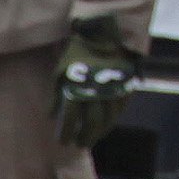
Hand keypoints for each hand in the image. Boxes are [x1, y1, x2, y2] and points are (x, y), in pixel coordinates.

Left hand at [52, 18, 137, 149]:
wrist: (104, 33)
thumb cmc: (77, 52)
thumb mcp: (60, 71)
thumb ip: (56, 95)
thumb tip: (51, 116)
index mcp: (77, 87)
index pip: (71, 118)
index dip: (67, 133)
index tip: (64, 142)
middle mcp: (96, 90)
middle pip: (92, 122)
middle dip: (85, 136)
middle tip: (79, 144)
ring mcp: (113, 89)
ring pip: (109, 119)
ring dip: (99, 132)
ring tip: (92, 139)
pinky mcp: (126, 86)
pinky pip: (121, 109)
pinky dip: (113, 120)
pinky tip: (106, 126)